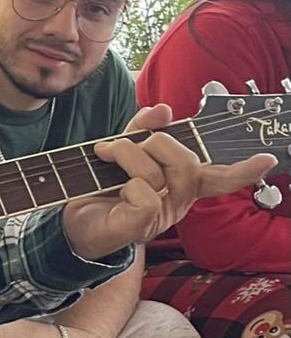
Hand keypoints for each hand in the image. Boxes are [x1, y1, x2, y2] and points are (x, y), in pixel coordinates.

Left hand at [61, 103, 274, 263]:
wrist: (70, 219)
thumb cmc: (100, 186)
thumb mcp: (122, 149)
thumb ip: (143, 129)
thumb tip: (163, 110)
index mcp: (180, 184)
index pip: (219, 177)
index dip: (244, 169)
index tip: (267, 158)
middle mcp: (177, 202)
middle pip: (186, 162)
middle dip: (153, 142)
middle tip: (120, 145)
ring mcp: (160, 218)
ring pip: (160, 175)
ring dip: (126, 155)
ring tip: (105, 155)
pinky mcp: (140, 227)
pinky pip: (145, 195)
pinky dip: (123, 182)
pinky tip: (111, 189)